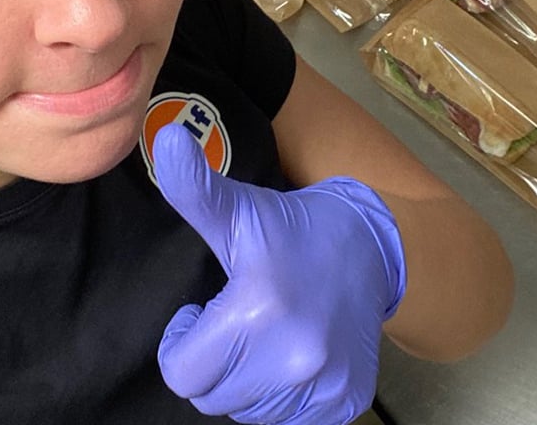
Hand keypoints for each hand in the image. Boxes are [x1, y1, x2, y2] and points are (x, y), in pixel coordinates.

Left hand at [151, 123, 406, 424]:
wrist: (370, 246)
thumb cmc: (289, 230)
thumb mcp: (239, 209)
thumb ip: (194, 189)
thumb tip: (166, 139)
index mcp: (258, 308)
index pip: (183, 374)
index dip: (182, 343)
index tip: (199, 314)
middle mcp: (295, 356)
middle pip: (213, 397)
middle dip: (214, 363)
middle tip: (236, 322)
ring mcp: (324, 383)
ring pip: (248, 411)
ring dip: (248, 380)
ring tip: (267, 334)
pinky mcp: (345, 401)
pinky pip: (288, 420)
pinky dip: (283, 395)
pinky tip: (295, 352)